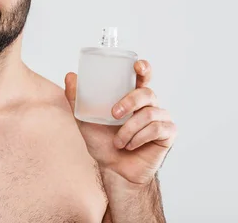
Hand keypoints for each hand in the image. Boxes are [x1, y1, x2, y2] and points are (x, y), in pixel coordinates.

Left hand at [64, 60, 176, 184]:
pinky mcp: (168, 133)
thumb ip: (77, 99)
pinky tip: (131, 146)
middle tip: (114, 114)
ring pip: (149, 113)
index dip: (144, 68)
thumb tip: (70, 75)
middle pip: (147, 92)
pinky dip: (139, 138)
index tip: (137, 66)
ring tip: (119, 141)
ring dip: (129, 129)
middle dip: (130, 101)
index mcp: (133, 96)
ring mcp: (161, 118)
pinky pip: (156, 129)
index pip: (143, 76)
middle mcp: (149, 104)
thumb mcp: (85, 119)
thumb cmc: (103, 142)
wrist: (114, 170)